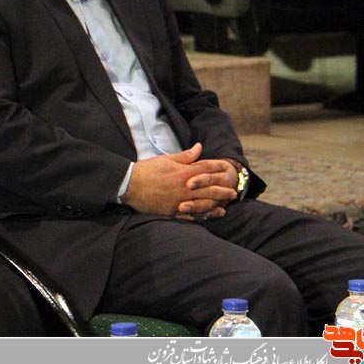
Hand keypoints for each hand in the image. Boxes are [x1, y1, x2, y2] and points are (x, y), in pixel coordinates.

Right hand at [121, 144, 236, 217]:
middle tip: (234, 191)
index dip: (217, 167)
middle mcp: (184, 187)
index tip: (227, 167)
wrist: (130, 184)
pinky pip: (191, 215)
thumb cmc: (147, 170)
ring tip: (226, 205)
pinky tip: (209, 216)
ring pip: (203, 203)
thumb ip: (185, 156)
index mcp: (183, 173)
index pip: (205, 168)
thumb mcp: (166, 159)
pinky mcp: (173, 211)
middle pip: (209, 188)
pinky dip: (202, 216)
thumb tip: (199, 147)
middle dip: (223, 189)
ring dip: (216, 204)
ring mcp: (179, 201)